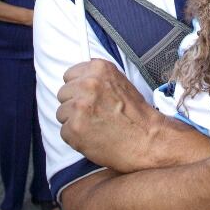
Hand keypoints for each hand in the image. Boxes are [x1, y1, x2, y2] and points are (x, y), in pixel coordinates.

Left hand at [55, 59, 172, 173]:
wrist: (148, 141)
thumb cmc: (135, 116)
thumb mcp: (119, 83)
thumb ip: (97, 79)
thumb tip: (77, 80)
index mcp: (98, 69)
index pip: (69, 75)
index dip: (78, 89)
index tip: (86, 98)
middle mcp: (87, 83)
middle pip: (63, 93)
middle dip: (74, 105)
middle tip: (92, 115)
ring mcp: (79, 106)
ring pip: (61, 113)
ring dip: (74, 122)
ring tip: (95, 127)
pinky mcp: (74, 127)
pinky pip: (64, 131)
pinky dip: (75, 138)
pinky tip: (93, 138)